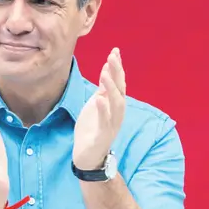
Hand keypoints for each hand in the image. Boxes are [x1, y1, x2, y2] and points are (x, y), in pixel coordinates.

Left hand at [73, 48, 125, 169]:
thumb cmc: (92, 130)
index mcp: (115, 105)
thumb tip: (107, 71)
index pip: (119, 83)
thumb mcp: (96, 106)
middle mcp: (117, 114)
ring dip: (111, 89)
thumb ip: (103, 90)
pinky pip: (105, 122)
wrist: (87, 157)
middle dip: (117, 74)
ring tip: (105, 74)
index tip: (115, 51)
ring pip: (116, 105)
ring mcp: (112, 125)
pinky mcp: (103, 136)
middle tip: (112, 57)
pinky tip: (99, 98)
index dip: (117, 68)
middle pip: (120, 90)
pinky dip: (103, 110)